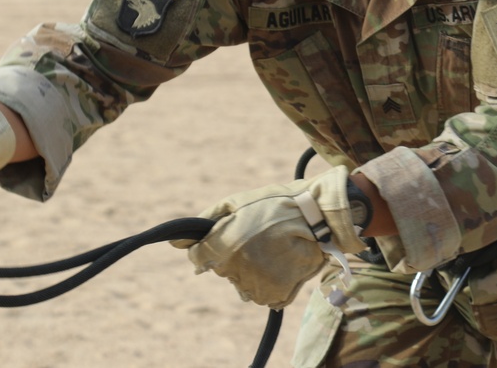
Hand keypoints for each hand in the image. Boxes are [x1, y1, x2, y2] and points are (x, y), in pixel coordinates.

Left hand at [172, 166, 366, 308]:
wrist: (319, 217)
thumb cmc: (277, 204)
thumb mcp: (238, 201)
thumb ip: (207, 221)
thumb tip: (178, 242)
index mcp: (224, 245)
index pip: (198, 258)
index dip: (208, 247)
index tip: (224, 239)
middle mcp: (236, 269)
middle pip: (221, 270)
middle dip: (233, 256)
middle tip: (257, 237)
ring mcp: (256, 284)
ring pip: (242, 284)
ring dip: (251, 271)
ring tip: (272, 249)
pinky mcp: (275, 294)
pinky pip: (262, 294)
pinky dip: (269, 282)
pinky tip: (281, 263)